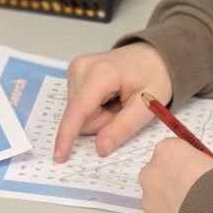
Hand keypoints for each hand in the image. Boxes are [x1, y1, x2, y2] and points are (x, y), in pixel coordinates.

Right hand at [53, 42, 171, 161]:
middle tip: (123, 110)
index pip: (79, 109)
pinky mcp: (74, 71)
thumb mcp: (147, 107)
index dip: (68, 135)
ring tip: (117, 101)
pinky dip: (94, 108)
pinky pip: (78, 105)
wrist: (151, 55)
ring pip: (77, 112)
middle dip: (100, 123)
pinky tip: (108, 97)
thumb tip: (100, 149)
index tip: (59, 157)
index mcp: (101, 73)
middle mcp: (81, 67)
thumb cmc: (153, 77)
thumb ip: (123, 128)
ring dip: (98, 116)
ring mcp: (75, 67)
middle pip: (79, 115)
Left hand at [139, 139, 212, 212]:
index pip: (175, 150)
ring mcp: (148, 196)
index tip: (202, 169)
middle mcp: (151, 171)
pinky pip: (161, 211)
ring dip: (174, 197)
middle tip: (200, 189)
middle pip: (164, 171)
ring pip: (160, 193)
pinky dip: (172, 212)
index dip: (190, 159)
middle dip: (179, 178)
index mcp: (168, 150)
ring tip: (196, 206)